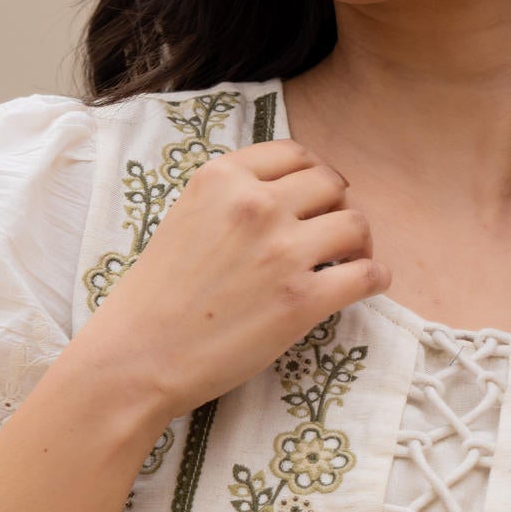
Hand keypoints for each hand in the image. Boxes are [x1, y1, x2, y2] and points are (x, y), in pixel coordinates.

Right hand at [73, 140, 386, 432]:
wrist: (136, 358)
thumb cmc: (151, 299)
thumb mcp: (184, 219)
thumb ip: (229, 200)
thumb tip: (282, 198)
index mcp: (221, 178)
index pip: (293, 153)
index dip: (314, 173)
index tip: (319, 193)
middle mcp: (256, 204)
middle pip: (330, 185)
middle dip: (337, 206)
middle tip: (332, 233)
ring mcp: (283, 251)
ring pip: (355, 225)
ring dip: (359, 242)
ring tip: (349, 261)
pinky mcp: (302, 300)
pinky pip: (366, 274)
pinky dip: (374, 278)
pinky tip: (366, 285)